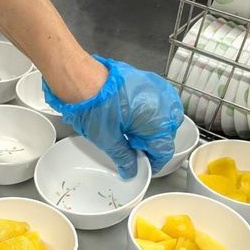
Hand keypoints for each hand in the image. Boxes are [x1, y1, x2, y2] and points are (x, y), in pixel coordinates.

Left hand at [43, 56, 183, 178]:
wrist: (83, 78)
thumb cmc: (95, 105)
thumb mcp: (108, 139)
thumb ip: (124, 157)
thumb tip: (130, 170)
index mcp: (158, 122)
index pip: (164, 151)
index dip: (152, 163)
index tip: (141, 166)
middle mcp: (165, 105)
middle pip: (166, 134)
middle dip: (150, 144)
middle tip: (130, 147)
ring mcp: (159, 90)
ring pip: (165, 118)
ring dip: (151, 128)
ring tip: (129, 131)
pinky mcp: (151, 81)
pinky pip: (159, 102)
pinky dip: (150, 113)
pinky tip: (132, 116)